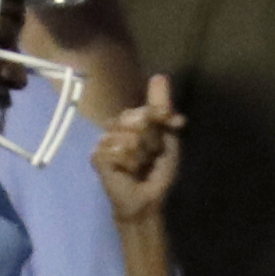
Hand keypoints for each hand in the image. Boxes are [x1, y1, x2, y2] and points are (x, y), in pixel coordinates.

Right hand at [91, 73, 184, 228]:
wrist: (146, 199)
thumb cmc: (156, 170)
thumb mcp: (167, 138)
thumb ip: (162, 110)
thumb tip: (160, 76)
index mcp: (131, 119)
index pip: (145, 105)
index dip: (160, 115)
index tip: (177, 123)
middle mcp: (115, 126)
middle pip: (134, 117)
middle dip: (150, 140)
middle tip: (150, 156)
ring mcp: (104, 141)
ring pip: (127, 136)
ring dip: (140, 155)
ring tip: (139, 166)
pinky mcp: (97, 157)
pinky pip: (117, 151)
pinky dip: (128, 163)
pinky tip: (127, 172)